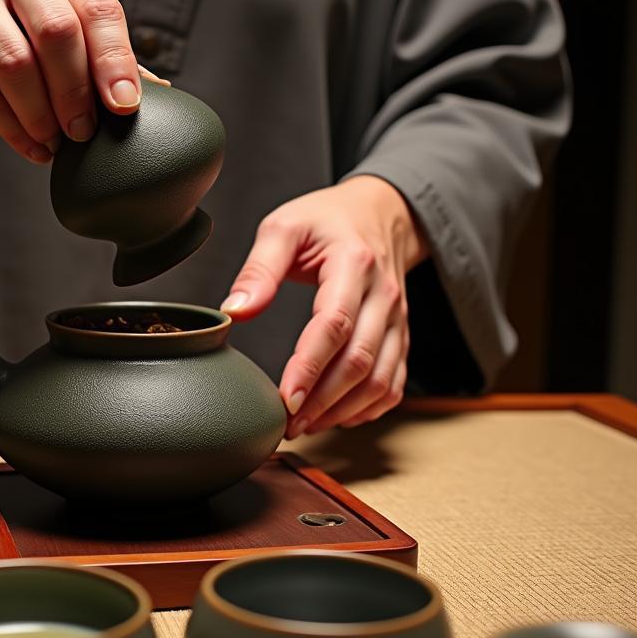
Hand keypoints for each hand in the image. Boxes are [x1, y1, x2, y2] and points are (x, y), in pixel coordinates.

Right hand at [0, 0, 164, 157]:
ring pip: (16, 64)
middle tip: (84, 132)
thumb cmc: (21, 26)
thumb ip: (107, 53)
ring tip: (57, 144)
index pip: (98, 8)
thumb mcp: (67, 21)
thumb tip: (162, 94)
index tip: (124, 107)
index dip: (115, 62)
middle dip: (76, 93)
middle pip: (57, 33)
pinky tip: (32, 146)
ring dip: (42, 116)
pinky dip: (12, 129)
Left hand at [221, 176, 428, 437]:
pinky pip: (394, 382)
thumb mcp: (285, 227)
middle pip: (359, 361)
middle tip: (289, 423)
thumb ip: (259, 268)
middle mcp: (383, 296)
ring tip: (307, 425)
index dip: (309, 367)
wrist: (380, 212)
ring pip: (380, 380)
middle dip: (323, 401)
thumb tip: (235, 310)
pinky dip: (369, 408)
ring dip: (343, 410)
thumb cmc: (328, 220)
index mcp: (353, 264)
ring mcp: (398, 319)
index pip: (333, 325)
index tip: (285, 398)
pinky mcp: (401, 336)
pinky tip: (339, 416)